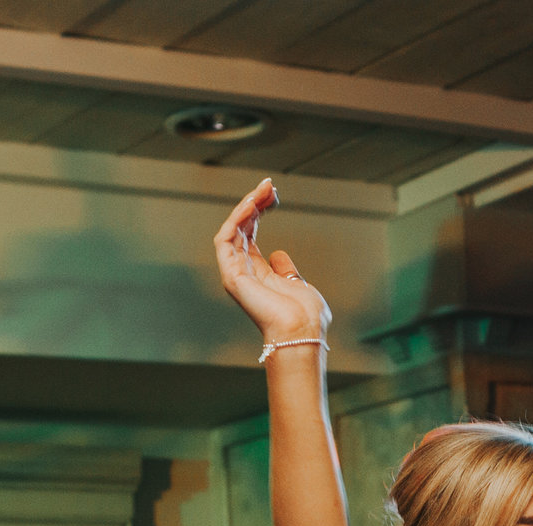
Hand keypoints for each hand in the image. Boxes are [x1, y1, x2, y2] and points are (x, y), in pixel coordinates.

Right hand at [214, 180, 331, 347]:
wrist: (303, 333)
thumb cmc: (306, 318)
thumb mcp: (298, 285)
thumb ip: (287, 270)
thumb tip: (279, 254)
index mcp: (259, 275)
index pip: (251, 235)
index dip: (259, 212)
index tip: (274, 195)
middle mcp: (244, 273)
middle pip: (241, 228)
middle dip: (254, 203)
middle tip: (269, 185)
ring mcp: (236, 274)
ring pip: (232, 230)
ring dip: (247, 206)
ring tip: (263, 189)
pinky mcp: (232, 275)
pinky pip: (226, 240)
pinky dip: (237, 219)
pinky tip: (252, 204)